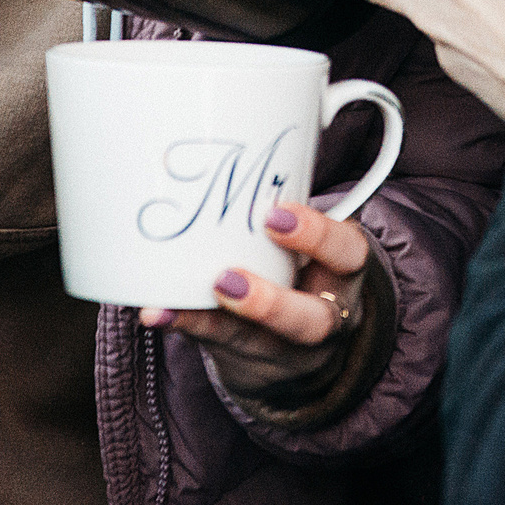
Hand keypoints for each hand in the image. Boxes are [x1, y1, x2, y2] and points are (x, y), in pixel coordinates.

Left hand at [140, 202, 372, 397]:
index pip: (348, 254)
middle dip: (270, 303)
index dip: (317, 236)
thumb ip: (280, 205)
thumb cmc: (302, 268)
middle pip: (314, 322)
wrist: (305, 346)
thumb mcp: (310, 239)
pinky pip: (218, 350)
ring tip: (174, 304)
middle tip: (226, 277)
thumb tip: (220, 141)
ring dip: (215, 322)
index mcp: (342, 273)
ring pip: (262, 345)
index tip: (275, 215)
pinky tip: (157, 312)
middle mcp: (326, 317)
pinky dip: (185, 327)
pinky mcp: (251, 363)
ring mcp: (288, 350)